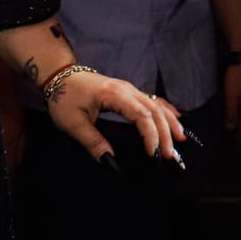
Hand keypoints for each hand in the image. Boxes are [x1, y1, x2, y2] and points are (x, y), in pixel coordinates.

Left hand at [46, 71, 187, 166]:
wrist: (60, 76)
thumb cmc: (64, 98)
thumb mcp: (73, 124)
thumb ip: (93, 143)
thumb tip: (111, 163)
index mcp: (114, 95)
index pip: (141, 115)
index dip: (151, 135)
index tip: (153, 153)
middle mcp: (127, 89)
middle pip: (153, 111)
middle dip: (165, 133)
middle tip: (170, 155)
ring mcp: (129, 89)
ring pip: (156, 104)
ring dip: (169, 122)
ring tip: (180, 140)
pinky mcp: (128, 92)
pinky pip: (152, 100)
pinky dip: (166, 110)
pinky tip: (175, 119)